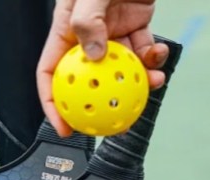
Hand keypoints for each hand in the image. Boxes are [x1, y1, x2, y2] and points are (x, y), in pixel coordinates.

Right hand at [37, 0, 168, 135]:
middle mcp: (88, 36)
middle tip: (116, 122)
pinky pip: (144, 53)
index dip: (53, 104)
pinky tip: (159, 56)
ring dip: (138, 82)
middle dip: (102, 105)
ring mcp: (113, 34)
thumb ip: (88, 22)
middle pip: (89, 81)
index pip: (50, 74)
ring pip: (121, 71)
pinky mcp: (136, 28)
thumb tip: (93, 57)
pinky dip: (153, 59)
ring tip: (152, 84)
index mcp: (67, 30)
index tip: (64, 127)